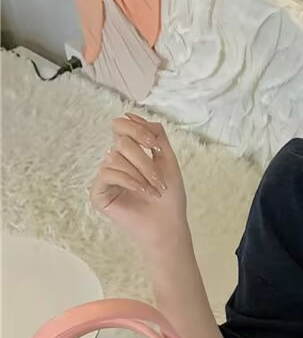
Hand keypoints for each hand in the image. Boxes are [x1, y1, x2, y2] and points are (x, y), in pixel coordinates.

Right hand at [90, 114, 187, 247]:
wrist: (167, 223)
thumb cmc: (170, 196)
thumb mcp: (168, 158)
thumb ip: (155, 134)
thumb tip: (130, 114)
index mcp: (130, 153)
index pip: (122, 127)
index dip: (137, 130)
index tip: (154, 145)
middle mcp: (115, 162)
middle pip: (122, 143)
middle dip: (144, 160)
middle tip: (159, 180)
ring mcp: (106, 178)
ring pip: (115, 158)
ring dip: (140, 174)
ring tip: (153, 190)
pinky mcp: (98, 192)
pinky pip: (107, 173)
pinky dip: (128, 181)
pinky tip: (141, 192)